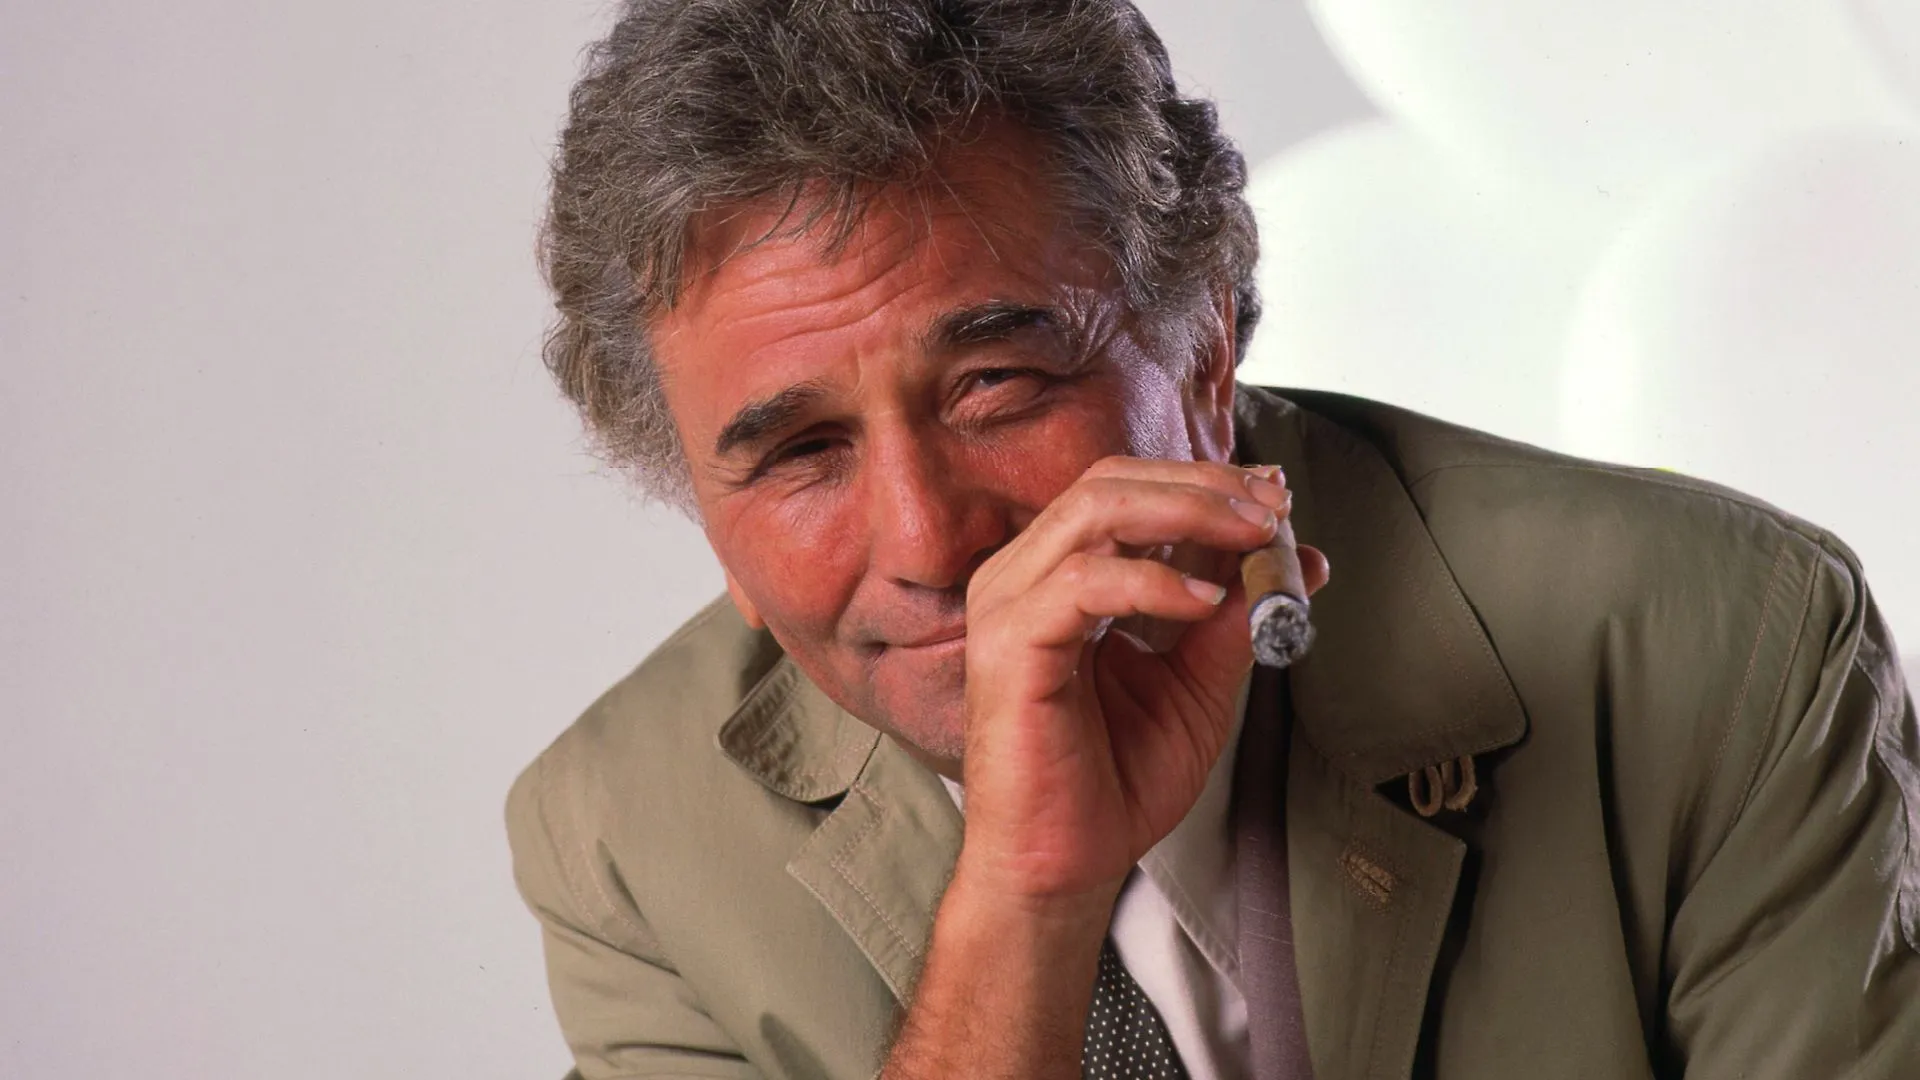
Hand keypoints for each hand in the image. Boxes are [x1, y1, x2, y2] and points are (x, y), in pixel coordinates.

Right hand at [955, 457, 1326, 904]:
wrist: (1067, 865)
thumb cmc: (1115, 781)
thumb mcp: (1198, 685)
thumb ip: (1235, 617)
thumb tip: (1300, 558)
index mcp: (1058, 576)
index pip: (1127, 490)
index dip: (1204, 482)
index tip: (1276, 497)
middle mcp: (1024, 577)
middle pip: (1111, 481)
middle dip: (1204, 485)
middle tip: (1271, 507)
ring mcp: (1008, 606)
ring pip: (1096, 511)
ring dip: (1188, 513)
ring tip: (1253, 538)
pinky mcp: (1010, 647)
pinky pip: (1082, 582)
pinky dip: (1154, 581)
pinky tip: (1205, 602)